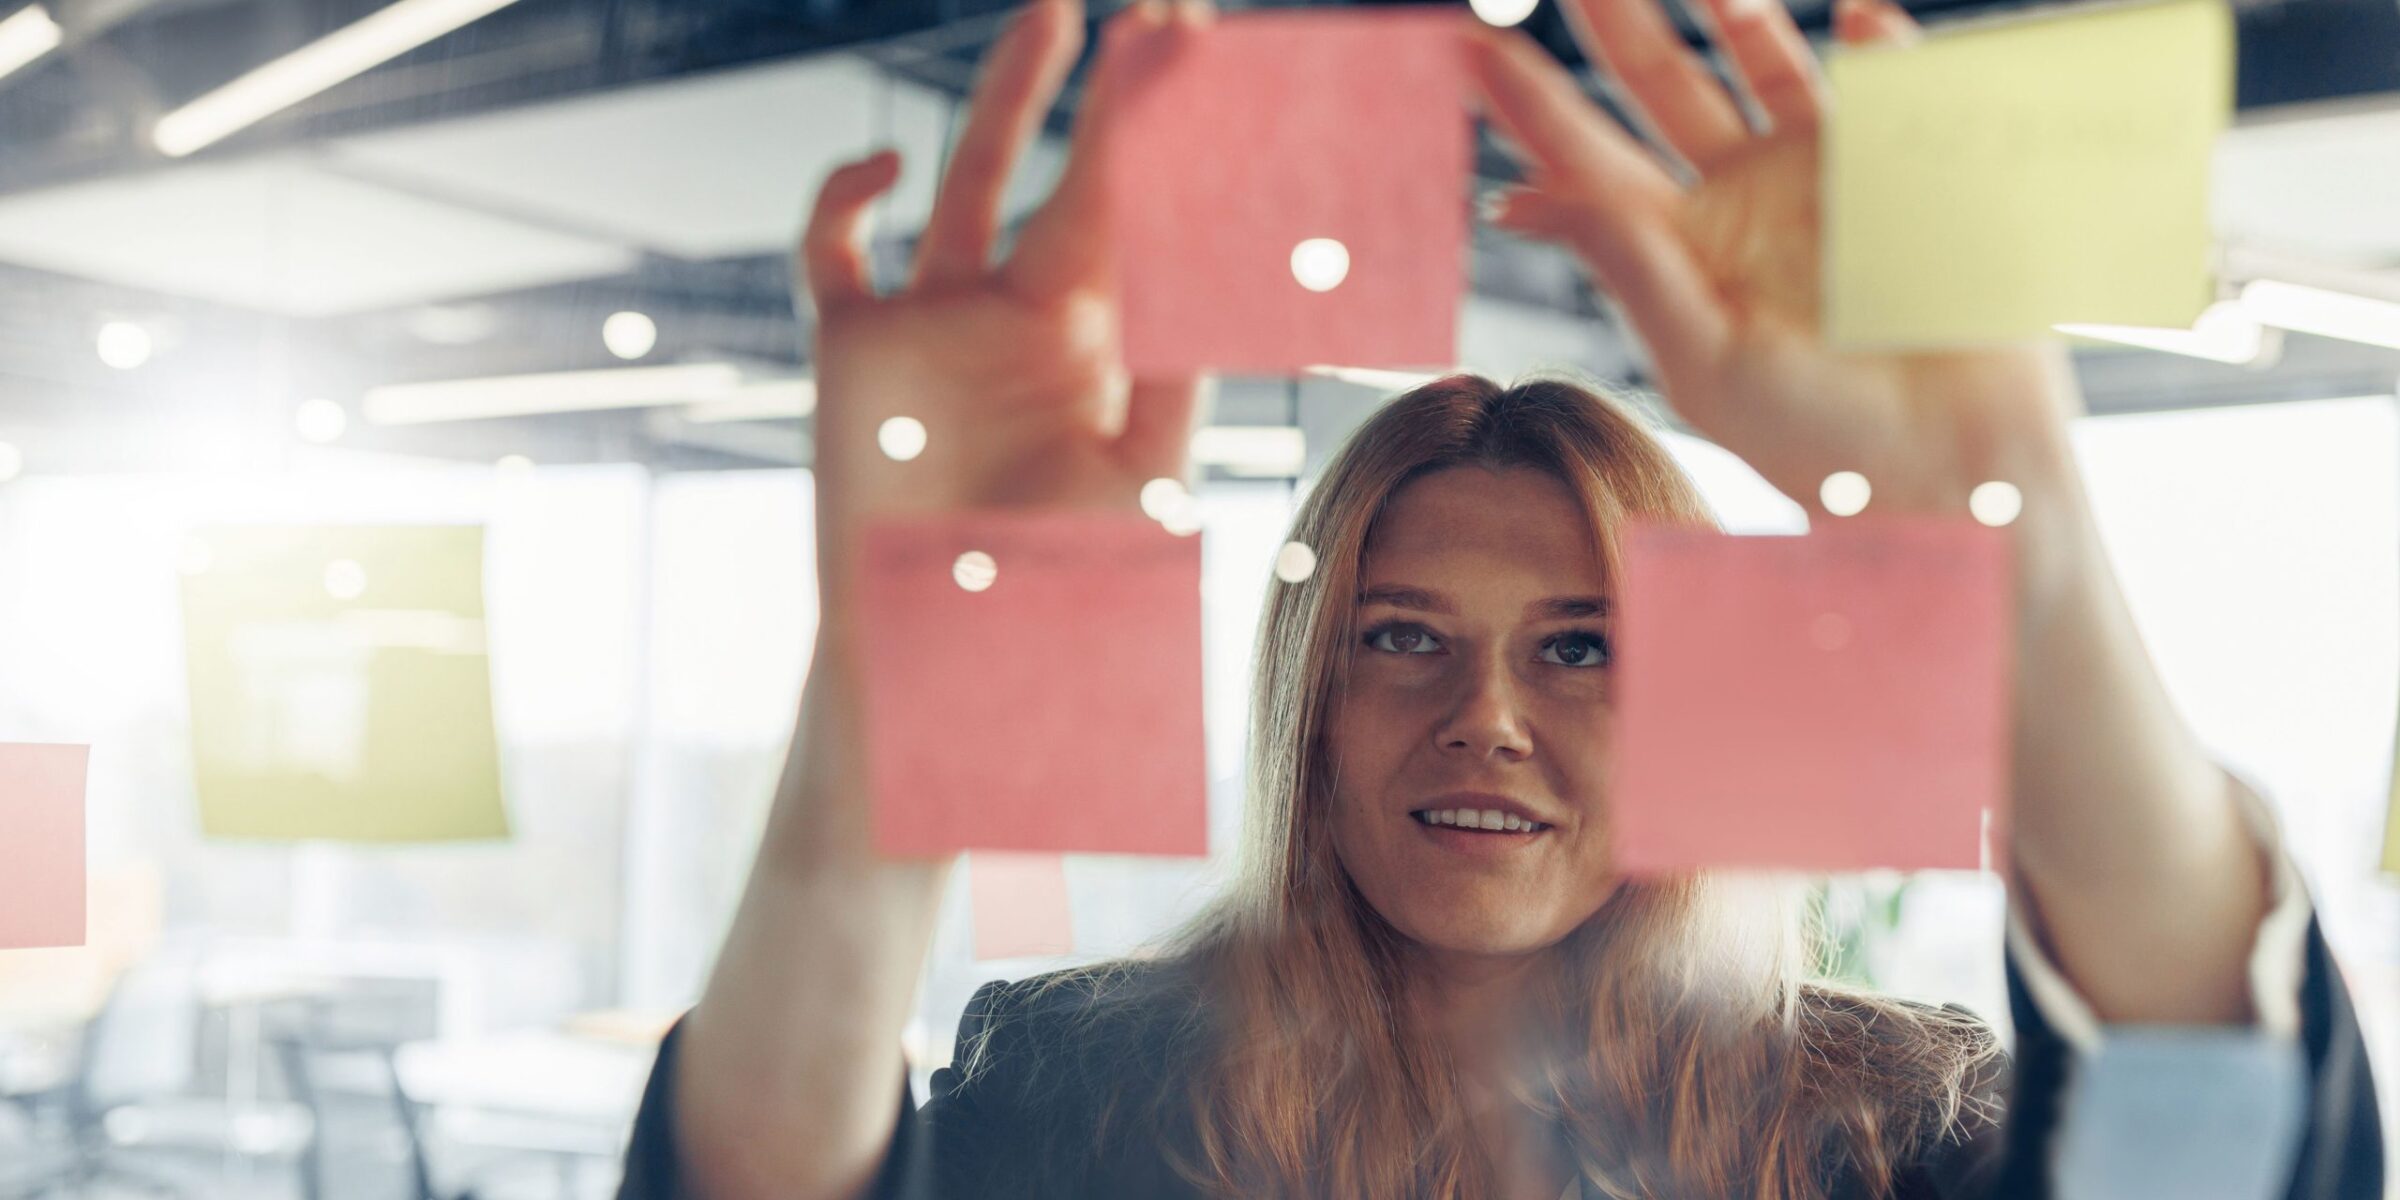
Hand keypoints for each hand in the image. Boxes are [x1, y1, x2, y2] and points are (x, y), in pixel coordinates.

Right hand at [799, 0, 1208, 604]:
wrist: (942, 665)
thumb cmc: (1054, 596)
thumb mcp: (1141, 481)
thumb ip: (1177, 375)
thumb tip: (1230, 274)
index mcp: (1103, 351)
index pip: (1150, 222)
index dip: (1177, 142)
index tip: (1212, 61)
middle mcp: (1024, 321)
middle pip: (1078, 177)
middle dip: (1117, 96)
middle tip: (1162, 13)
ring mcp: (937, 327)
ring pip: (970, 180)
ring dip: (1011, 98)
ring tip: (1057, 14)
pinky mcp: (854, 349)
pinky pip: (836, 250)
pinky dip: (846, 197)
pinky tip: (886, 168)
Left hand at [1468, 0, 2085, 570]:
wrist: (1956, 463)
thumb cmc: (1820, 440)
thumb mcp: (1704, 359)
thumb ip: (1628, 264)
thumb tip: (1526, 194)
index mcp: (1675, 249)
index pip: (1584, 158)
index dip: (1528, 101)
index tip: (1465, 44)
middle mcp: (1736, 197)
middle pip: (1661, 83)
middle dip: (1617, 21)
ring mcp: (1816, 173)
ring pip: (1763, 60)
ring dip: (1737, 10)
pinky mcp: (1902, 168)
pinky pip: (1881, 82)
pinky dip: (1873, 46)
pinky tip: (1859, 19)